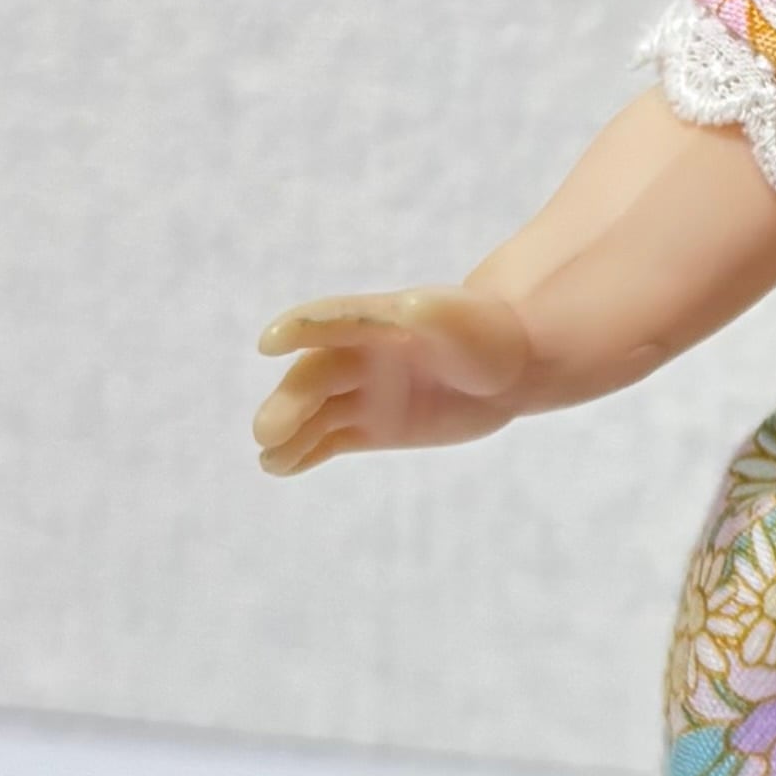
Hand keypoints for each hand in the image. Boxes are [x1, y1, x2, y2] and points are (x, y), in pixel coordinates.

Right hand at [252, 287, 535, 474]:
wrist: (509, 367)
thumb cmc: (484, 333)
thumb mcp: (463, 321)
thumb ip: (435, 316)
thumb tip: (412, 307)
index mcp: (375, 320)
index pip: (330, 320)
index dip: (301, 328)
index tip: (270, 343)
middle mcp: (357, 356)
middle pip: (315, 378)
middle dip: (289, 403)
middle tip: (267, 432)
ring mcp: (361, 394)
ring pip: (315, 415)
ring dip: (288, 435)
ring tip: (270, 461)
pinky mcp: (372, 428)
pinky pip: (330, 442)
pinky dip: (304, 454)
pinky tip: (281, 468)